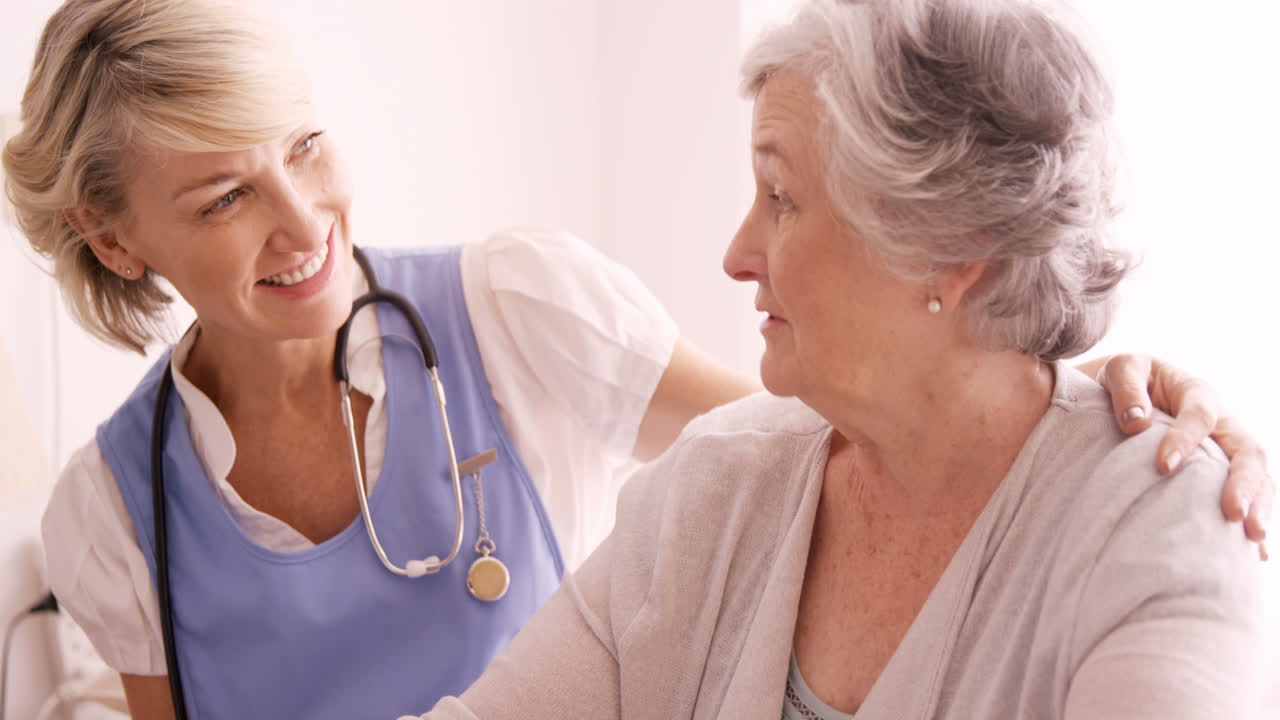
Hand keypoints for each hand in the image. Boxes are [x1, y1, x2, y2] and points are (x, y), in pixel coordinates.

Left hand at [1094, 354, 1271, 559]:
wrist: (1134, 391)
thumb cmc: (1127, 381)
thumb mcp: (1121, 369)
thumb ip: (1127, 389)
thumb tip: (1136, 423)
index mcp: (1196, 392)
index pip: (1199, 414)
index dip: (1183, 439)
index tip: (1163, 467)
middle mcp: (1223, 422)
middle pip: (1247, 450)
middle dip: (1244, 483)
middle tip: (1233, 514)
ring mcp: (1228, 449)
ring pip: (1257, 476)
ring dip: (1259, 506)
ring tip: (1253, 538)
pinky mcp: (1224, 473)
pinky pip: (1249, 497)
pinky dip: (1253, 521)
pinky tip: (1254, 555)